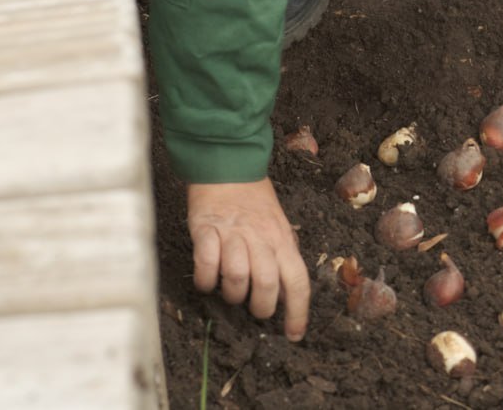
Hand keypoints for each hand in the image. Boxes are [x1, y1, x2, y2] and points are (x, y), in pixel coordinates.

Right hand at [187, 178, 309, 340]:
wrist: (229, 168)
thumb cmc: (256, 203)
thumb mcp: (279, 226)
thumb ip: (282, 255)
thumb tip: (287, 291)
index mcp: (283, 240)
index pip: (297, 280)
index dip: (297, 311)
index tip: (294, 334)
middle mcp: (261, 239)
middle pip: (266, 283)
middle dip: (261, 307)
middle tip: (256, 311)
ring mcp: (233, 234)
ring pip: (237, 276)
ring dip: (233, 293)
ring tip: (230, 292)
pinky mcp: (207, 230)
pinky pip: (206, 263)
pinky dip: (205, 279)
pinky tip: (206, 281)